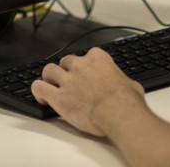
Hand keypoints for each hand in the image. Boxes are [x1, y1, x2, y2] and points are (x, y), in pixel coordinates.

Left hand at [32, 49, 169, 166]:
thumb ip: (124, 82)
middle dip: (66, 71)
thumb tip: (130, 88)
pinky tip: (41, 98)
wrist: (119, 113)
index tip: (88, 74)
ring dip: (49, 78)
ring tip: (51, 86)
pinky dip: (38, 91)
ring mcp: (67, 80)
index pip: (87, 55)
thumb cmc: (127, 102)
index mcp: (97, 59)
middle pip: (66, 61)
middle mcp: (80, 66)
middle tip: (69, 82)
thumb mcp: (132, 85)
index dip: (86, 66)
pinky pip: (40, 88)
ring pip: (49, 70)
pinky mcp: (58, 97)